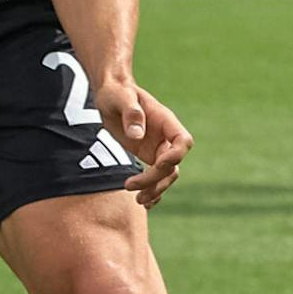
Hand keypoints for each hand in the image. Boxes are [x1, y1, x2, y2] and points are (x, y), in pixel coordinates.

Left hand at [97, 76, 192, 208]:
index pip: (183, 142)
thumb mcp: (121, 98)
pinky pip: (156, 177)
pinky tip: (144, 202)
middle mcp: (165, 137)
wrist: (110, 93)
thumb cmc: (117, 92)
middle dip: (156, 179)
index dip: (174, 157)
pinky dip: (153, 190)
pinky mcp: (147, 155)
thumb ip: (131, 114)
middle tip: (131, 187)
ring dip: (155, 189)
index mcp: (165, 121)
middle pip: (172, 165)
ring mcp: (158, 148)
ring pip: (166, 175)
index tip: (156, 165)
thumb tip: (137, 136)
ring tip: (138, 200)